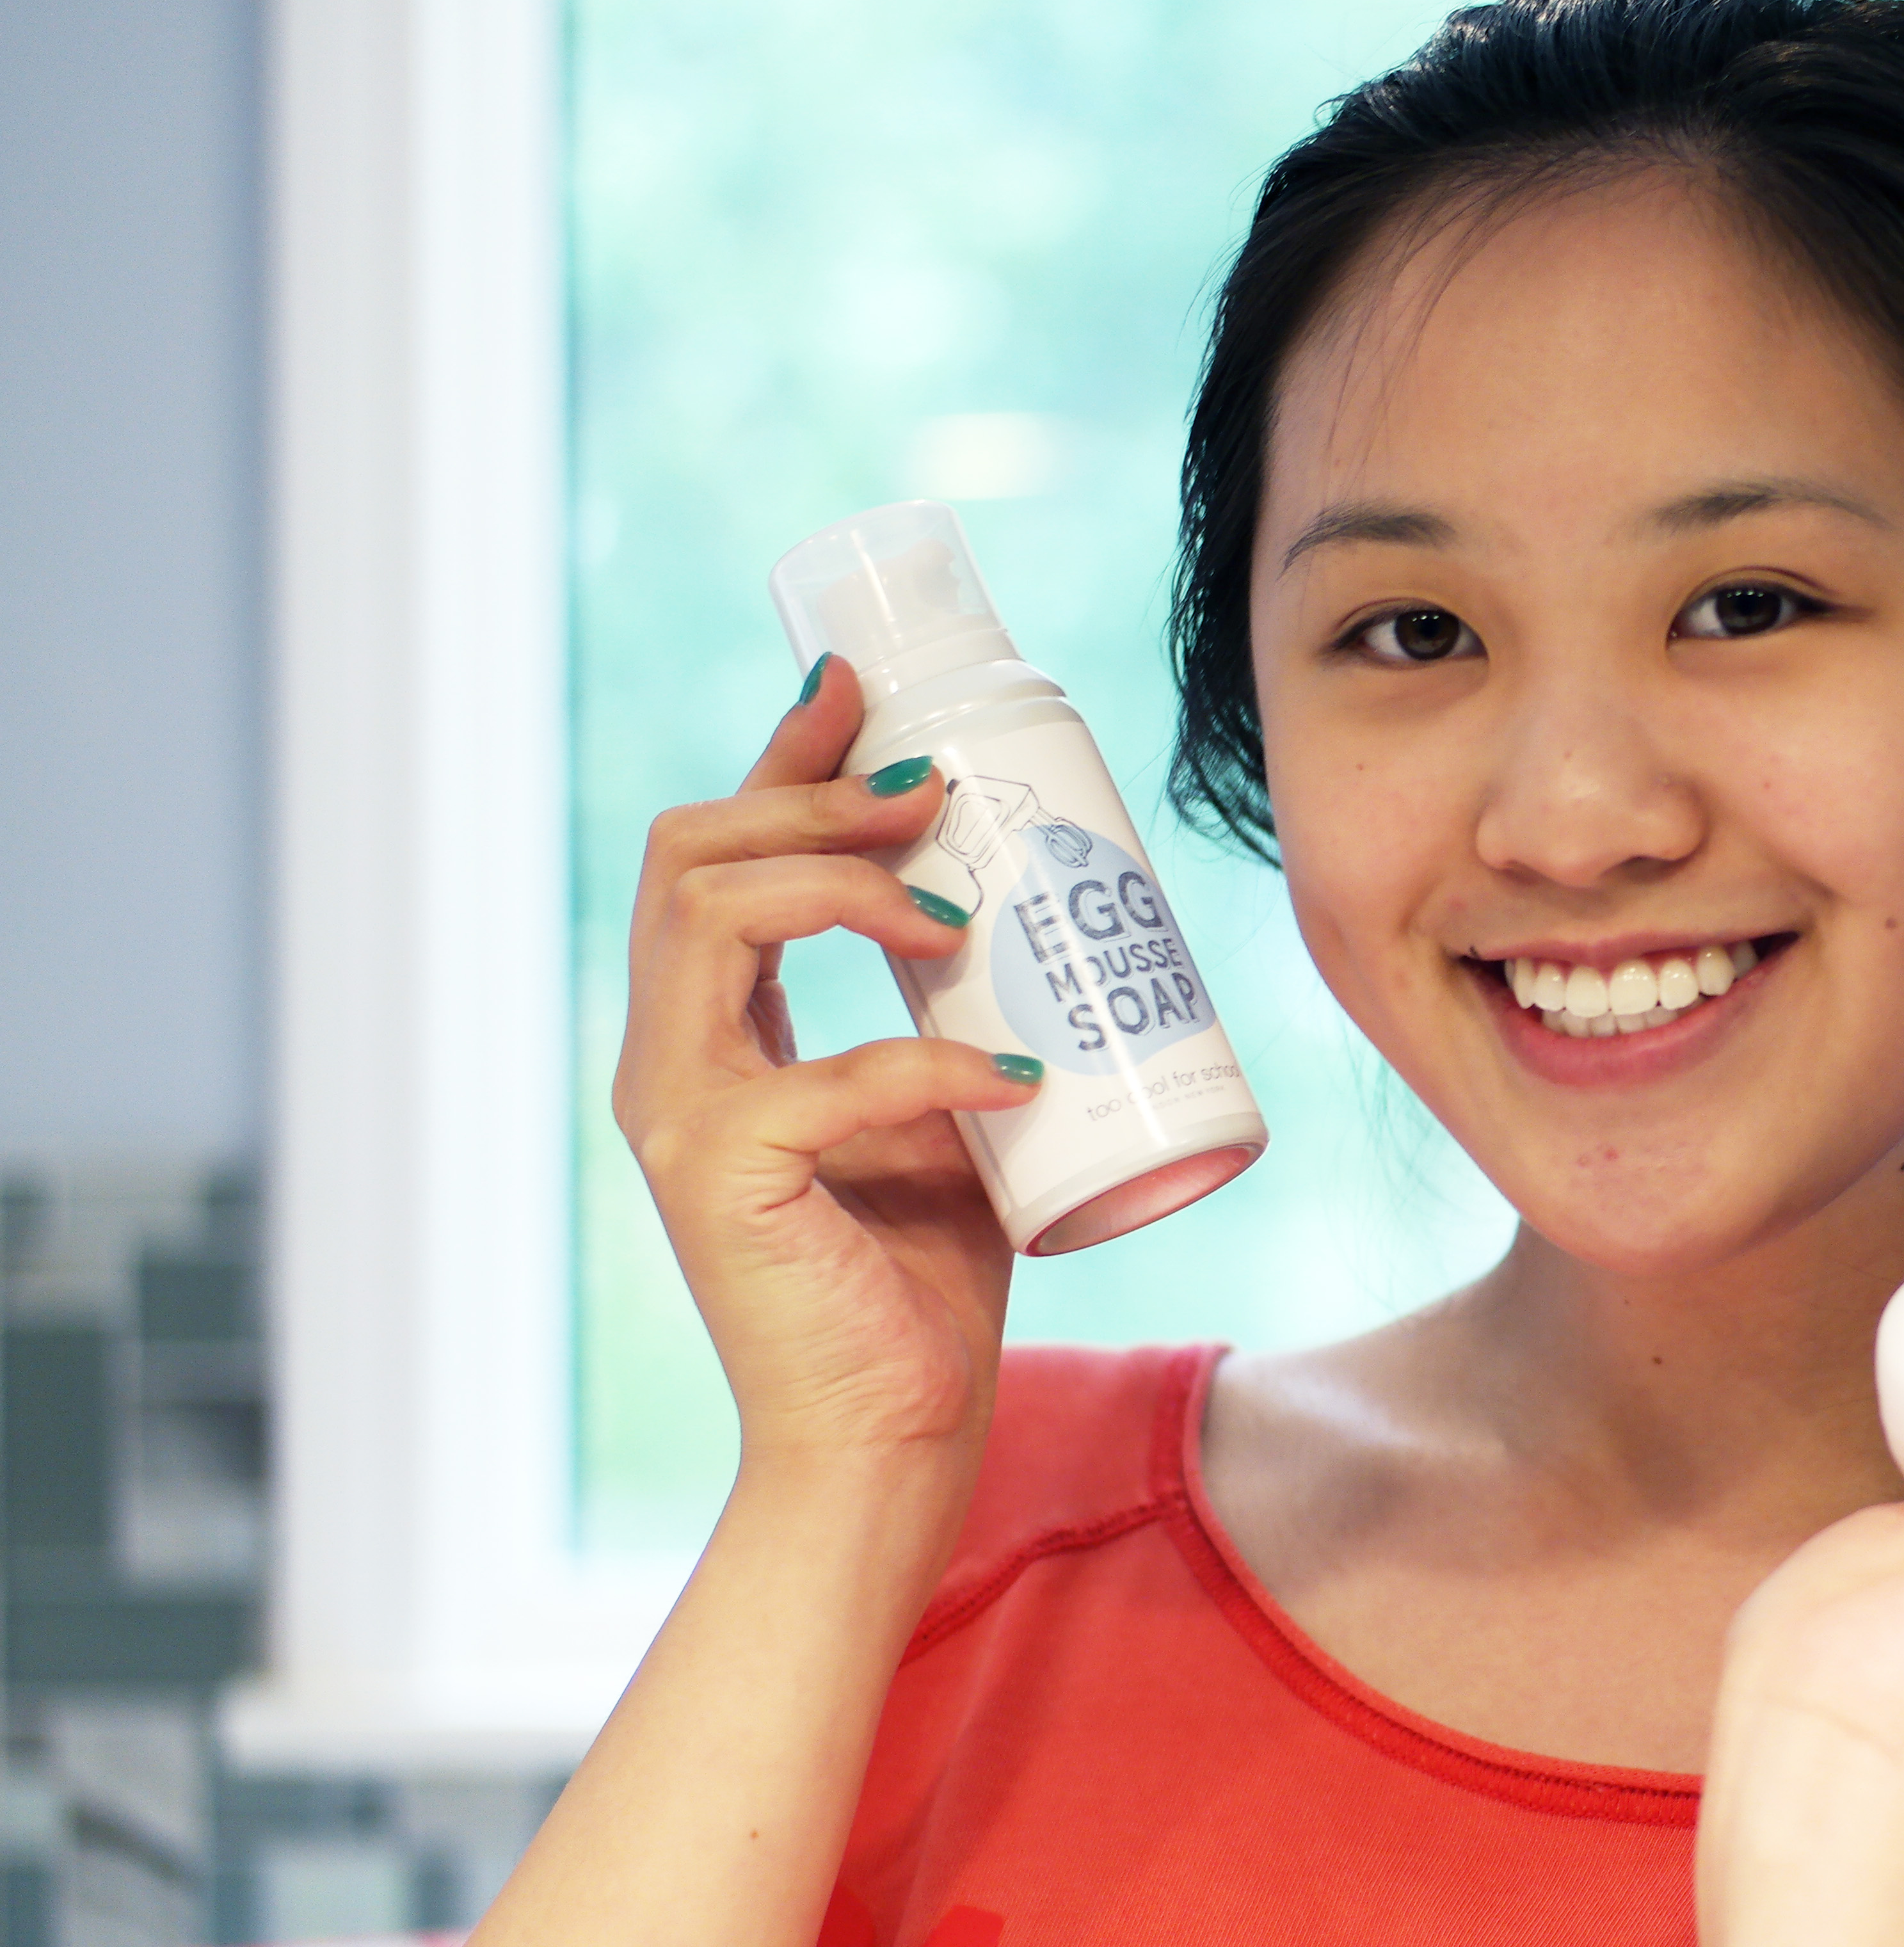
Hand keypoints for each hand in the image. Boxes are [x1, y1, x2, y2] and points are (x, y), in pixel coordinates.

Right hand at [612, 657, 1041, 1467]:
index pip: (717, 854)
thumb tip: (1013, 911)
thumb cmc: (916, 1280)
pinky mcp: (723, 1183)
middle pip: (694, 852)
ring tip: (958, 914)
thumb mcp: (932, 1114)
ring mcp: (679, 1117)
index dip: (782, 757)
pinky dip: (930, 1063)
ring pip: (715, 915)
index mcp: (710, 1034)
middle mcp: (669, 1059)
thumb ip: (935, 1022)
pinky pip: (823, 1077)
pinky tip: (1013, 1079)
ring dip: (847, 886)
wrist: (892, 1437)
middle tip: (930, 788)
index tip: (858, 687)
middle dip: (813, 795)